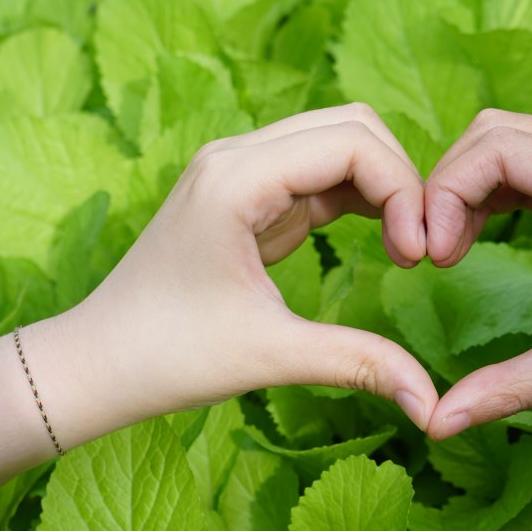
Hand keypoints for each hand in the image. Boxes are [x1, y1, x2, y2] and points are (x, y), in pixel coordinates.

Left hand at [31, 105, 437, 441]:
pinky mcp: (247, 195)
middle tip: (419, 250)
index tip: (418, 258)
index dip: (403, 190)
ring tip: (406, 249)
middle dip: (400, 179)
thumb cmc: (167, 356)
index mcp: (236, 178)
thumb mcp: (270, 356)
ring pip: (338, 143)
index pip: (353, 142)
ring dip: (382, 187)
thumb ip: (359, 363)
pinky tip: (382, 242)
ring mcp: (240, 171)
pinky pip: (319, 175)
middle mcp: (237, 157)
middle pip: (351, 126)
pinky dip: (360, 199)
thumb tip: (433, 404)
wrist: (97, 363)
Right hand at [423, 110, 531, 438]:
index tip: (432, 259)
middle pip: (499, 130)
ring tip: (451, 249)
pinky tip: (480, 235)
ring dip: (471, 184)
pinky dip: (500, 188)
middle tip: (433, 253)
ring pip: (516, 138)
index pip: (499, 147)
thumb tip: (435, 422)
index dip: (445, 193)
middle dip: (449, 184)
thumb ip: (509, 386)